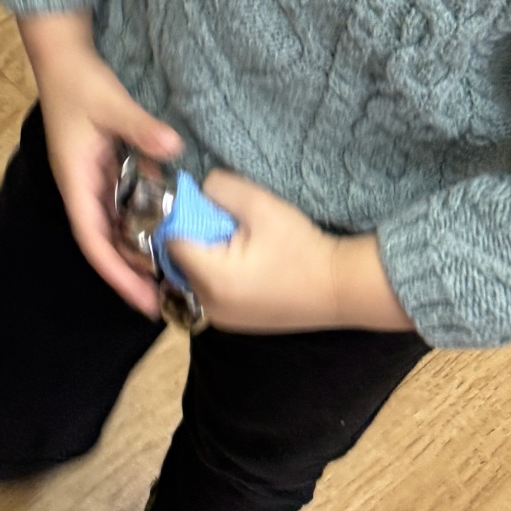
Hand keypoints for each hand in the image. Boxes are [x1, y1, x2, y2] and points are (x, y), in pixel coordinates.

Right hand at [20, 11, 182, 318]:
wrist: (62, 56)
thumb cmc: (78, 81)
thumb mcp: (110, 102)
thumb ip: (140, 127)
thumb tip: (173, 149)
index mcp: (75, 181)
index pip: (92, 240)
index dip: (116, 274)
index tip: (141, 301)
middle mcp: (82, 188)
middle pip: (105, 242)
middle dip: (131, 273)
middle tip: (166, 299)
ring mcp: (93, 179)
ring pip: (115, 226)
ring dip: (138, 250)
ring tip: (172, 273)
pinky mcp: (104, 168)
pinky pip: (124, 203)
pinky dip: (143, 219)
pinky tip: (171, 226)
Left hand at [164, 171, 411, 333]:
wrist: (340, 288)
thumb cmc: (301, 246)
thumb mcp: (259, 204)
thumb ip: (218, 188)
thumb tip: (195, 189)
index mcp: (211, 279)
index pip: (169, 240)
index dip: (178, 216)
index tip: (196, 201)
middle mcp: (209, 307)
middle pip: (177, 260)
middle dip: (190, 234)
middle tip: (219, 218)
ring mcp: (221, 320)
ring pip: (191, 275)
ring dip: (202, 252)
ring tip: (234, 236)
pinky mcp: (235, 322)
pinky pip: (208, 289)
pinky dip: (215, 269)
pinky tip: (241, 256)